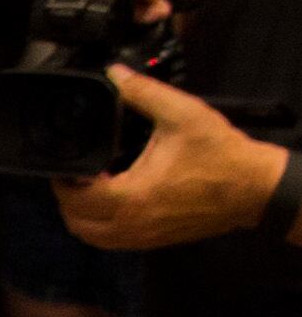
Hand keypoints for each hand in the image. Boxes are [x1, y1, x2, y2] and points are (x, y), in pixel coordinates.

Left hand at [58, 68, 288, 250]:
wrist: (253, 188)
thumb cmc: (221, 155)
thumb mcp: (182, 114)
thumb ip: (144, 92)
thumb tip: (115, 74)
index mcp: (130, 197)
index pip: (74, 197)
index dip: (64, 179)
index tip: (67, 161)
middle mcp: (130, 225)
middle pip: (75, 221)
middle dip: (67, 197)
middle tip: (75, 172)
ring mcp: (140, 238)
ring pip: (90, 236)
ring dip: (81, 214)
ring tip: (89, 185)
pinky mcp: (151, 241)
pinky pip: (110, 240)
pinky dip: (100, 224)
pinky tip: (110, 199)